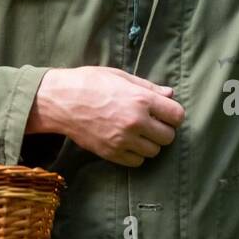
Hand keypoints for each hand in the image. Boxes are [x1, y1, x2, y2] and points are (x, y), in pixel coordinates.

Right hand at [27, 67, 184, 166]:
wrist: (60, 101)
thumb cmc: (89, 82)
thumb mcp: (120, 76)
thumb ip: (148, 87)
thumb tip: (170, 94)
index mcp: (140, 100)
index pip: (177, 115)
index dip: (173, 114)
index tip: (165, 113)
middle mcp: (135, 122)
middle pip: (168, 137)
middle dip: (163, 129)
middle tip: (151, 123)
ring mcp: (123, 140)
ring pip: (154, 151)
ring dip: (149, 143)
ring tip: (137, 132)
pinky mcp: (111, 153)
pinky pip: (137, 162)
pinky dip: (136, 154)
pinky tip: (127, 142)